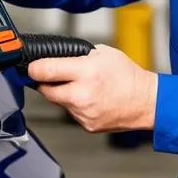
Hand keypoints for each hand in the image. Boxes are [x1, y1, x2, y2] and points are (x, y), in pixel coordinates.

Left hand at [28, 44, 157, 133]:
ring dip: (63, 94)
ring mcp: (83, 113)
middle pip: (45, 90)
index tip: (31, 66)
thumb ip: (78, 55)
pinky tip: (90, 99)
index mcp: (86, 72)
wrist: (146, 102)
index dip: (33, 67)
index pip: (45, 70)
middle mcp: (82, 94)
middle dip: (45, 82)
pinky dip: (75, 105)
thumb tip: (59, 57)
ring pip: (58, 102)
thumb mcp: (104, 53)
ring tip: (82, 87)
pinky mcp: (86, 125)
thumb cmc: (128, 77)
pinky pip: (71, 113)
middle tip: (53, 76)